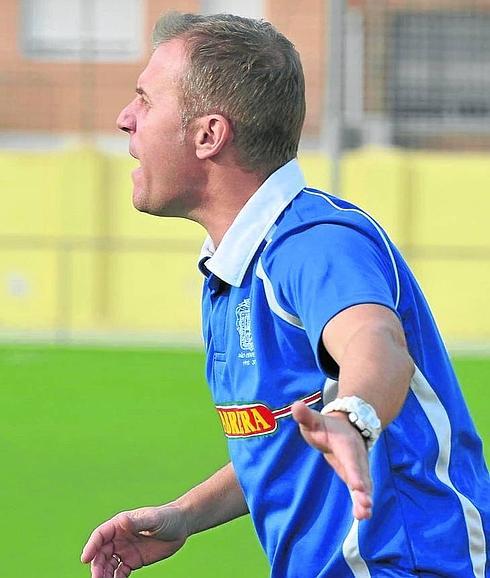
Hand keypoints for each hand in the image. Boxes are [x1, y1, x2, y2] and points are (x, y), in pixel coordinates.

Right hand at [81, 504, 188, 577]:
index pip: (101, 535)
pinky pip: (119, 572)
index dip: (91, 546)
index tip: (85, 559)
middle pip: (101, 552)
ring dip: (103, 574)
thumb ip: (138, 521)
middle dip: (97, 565)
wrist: (181, 526)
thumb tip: (122, 521)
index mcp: (121, 524)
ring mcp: (125, 550)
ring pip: (108, 564)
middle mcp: (120, 537)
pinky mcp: (133, 561)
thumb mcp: (153, 519)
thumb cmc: (167, 517)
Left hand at [291, 402, 372, 519]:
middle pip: (361, 475)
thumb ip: (305, 415)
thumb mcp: (314, 420)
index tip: (358, 486)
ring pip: (364, 485)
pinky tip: (362, 516)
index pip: (350, 459)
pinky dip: (362, 502)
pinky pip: (361, 491)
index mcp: (345, 443)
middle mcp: (356, 457)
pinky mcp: (357, 477)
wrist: (348, 427)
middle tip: (365, 505)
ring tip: (364, 515)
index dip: (355, 472)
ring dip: (364, 500)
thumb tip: (295, 405)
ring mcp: (359, 468)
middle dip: (364, 490)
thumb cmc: (326, 426)